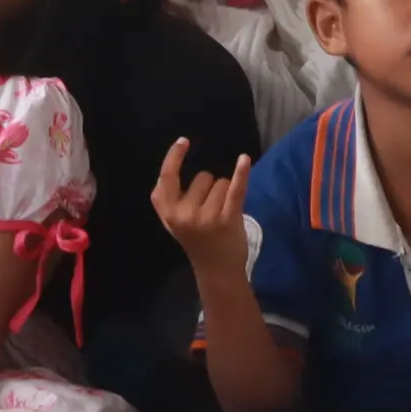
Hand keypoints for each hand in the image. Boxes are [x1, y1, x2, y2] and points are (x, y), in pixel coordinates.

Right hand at [148, 136, 251, 271]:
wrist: (217, 271)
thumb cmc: (196, 241)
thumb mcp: (172, 222)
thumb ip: (168, 199)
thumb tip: (170, 164)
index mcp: (168, 213)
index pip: (166, 177)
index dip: (173, 157)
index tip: (184, 141)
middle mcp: (185, 214)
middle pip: (202, 177)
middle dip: (209, 188)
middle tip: (210, 212)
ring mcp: (207, 217)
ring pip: (221, 182)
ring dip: (225, 194)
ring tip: (222, 215)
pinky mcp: (228, 218)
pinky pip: (235, 189)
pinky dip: (241, 174)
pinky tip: (244, 159)